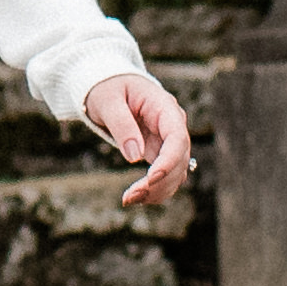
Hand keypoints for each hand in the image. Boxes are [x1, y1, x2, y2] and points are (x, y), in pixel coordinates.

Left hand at [82, 70, 194, 209]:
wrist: (109, 85)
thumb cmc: (108, 88)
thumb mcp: (108, 100)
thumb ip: (121, 124)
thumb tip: (135, 156)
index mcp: (164, 107)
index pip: (177, 138)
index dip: (169, 161)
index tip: (151, 178)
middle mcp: (172, 125)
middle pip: (179, 160)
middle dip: (159, 182)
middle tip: (130, 197)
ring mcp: (168, 140)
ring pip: (176, 172)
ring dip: (158, 190)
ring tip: (129, 199)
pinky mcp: (160, 152)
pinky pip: (166, 175)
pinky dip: (155, 189)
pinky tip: (136, 197)